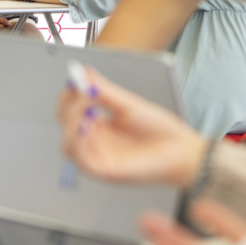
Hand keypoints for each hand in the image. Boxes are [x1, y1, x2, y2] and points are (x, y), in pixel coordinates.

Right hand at [56, 65, 204, 188]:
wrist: (181, 151)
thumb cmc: (161, 131)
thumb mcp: (129, 104)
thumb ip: (104, 91)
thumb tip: (83, 73)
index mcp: (99, 125)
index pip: (69, 110)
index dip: (67, 95)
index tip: (75, 79)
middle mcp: (95, 141)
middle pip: (64, 126)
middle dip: (68, 105)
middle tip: (84, 92)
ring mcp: (98, 157)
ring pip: (67, 144)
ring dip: (70, 124)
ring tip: (88, 110)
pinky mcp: (104, 171)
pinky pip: (80, 160)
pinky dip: (78, 142)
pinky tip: (88, 127)